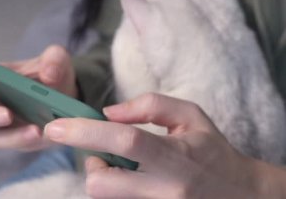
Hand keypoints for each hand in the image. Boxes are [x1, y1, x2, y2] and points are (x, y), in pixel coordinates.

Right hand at [0, 45, 76, 150]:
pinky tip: (42, 132)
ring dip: (10, 135)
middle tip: (6, 113)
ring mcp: (0, 125)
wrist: (70, 94)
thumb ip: (53, 59)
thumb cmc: (53, 73)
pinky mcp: (17, 139)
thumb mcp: (57, 60)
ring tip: (34, 129)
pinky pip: (14, 144)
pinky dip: (27, 139)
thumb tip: (48, 73)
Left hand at [44, 93, 261, 197]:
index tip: (56, 127)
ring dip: (105, 179)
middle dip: (93, 166)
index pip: (126, 141)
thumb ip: (149, 106)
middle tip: (106, 155)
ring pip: (106, 198)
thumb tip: (108, 112)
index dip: (87, 132)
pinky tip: (134, 182)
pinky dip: (115, 190)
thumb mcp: (190, 116)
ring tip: (128, 169)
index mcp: (176, 157)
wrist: (239, 195)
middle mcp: (165, 190)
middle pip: (103, 183)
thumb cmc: (212, 151)